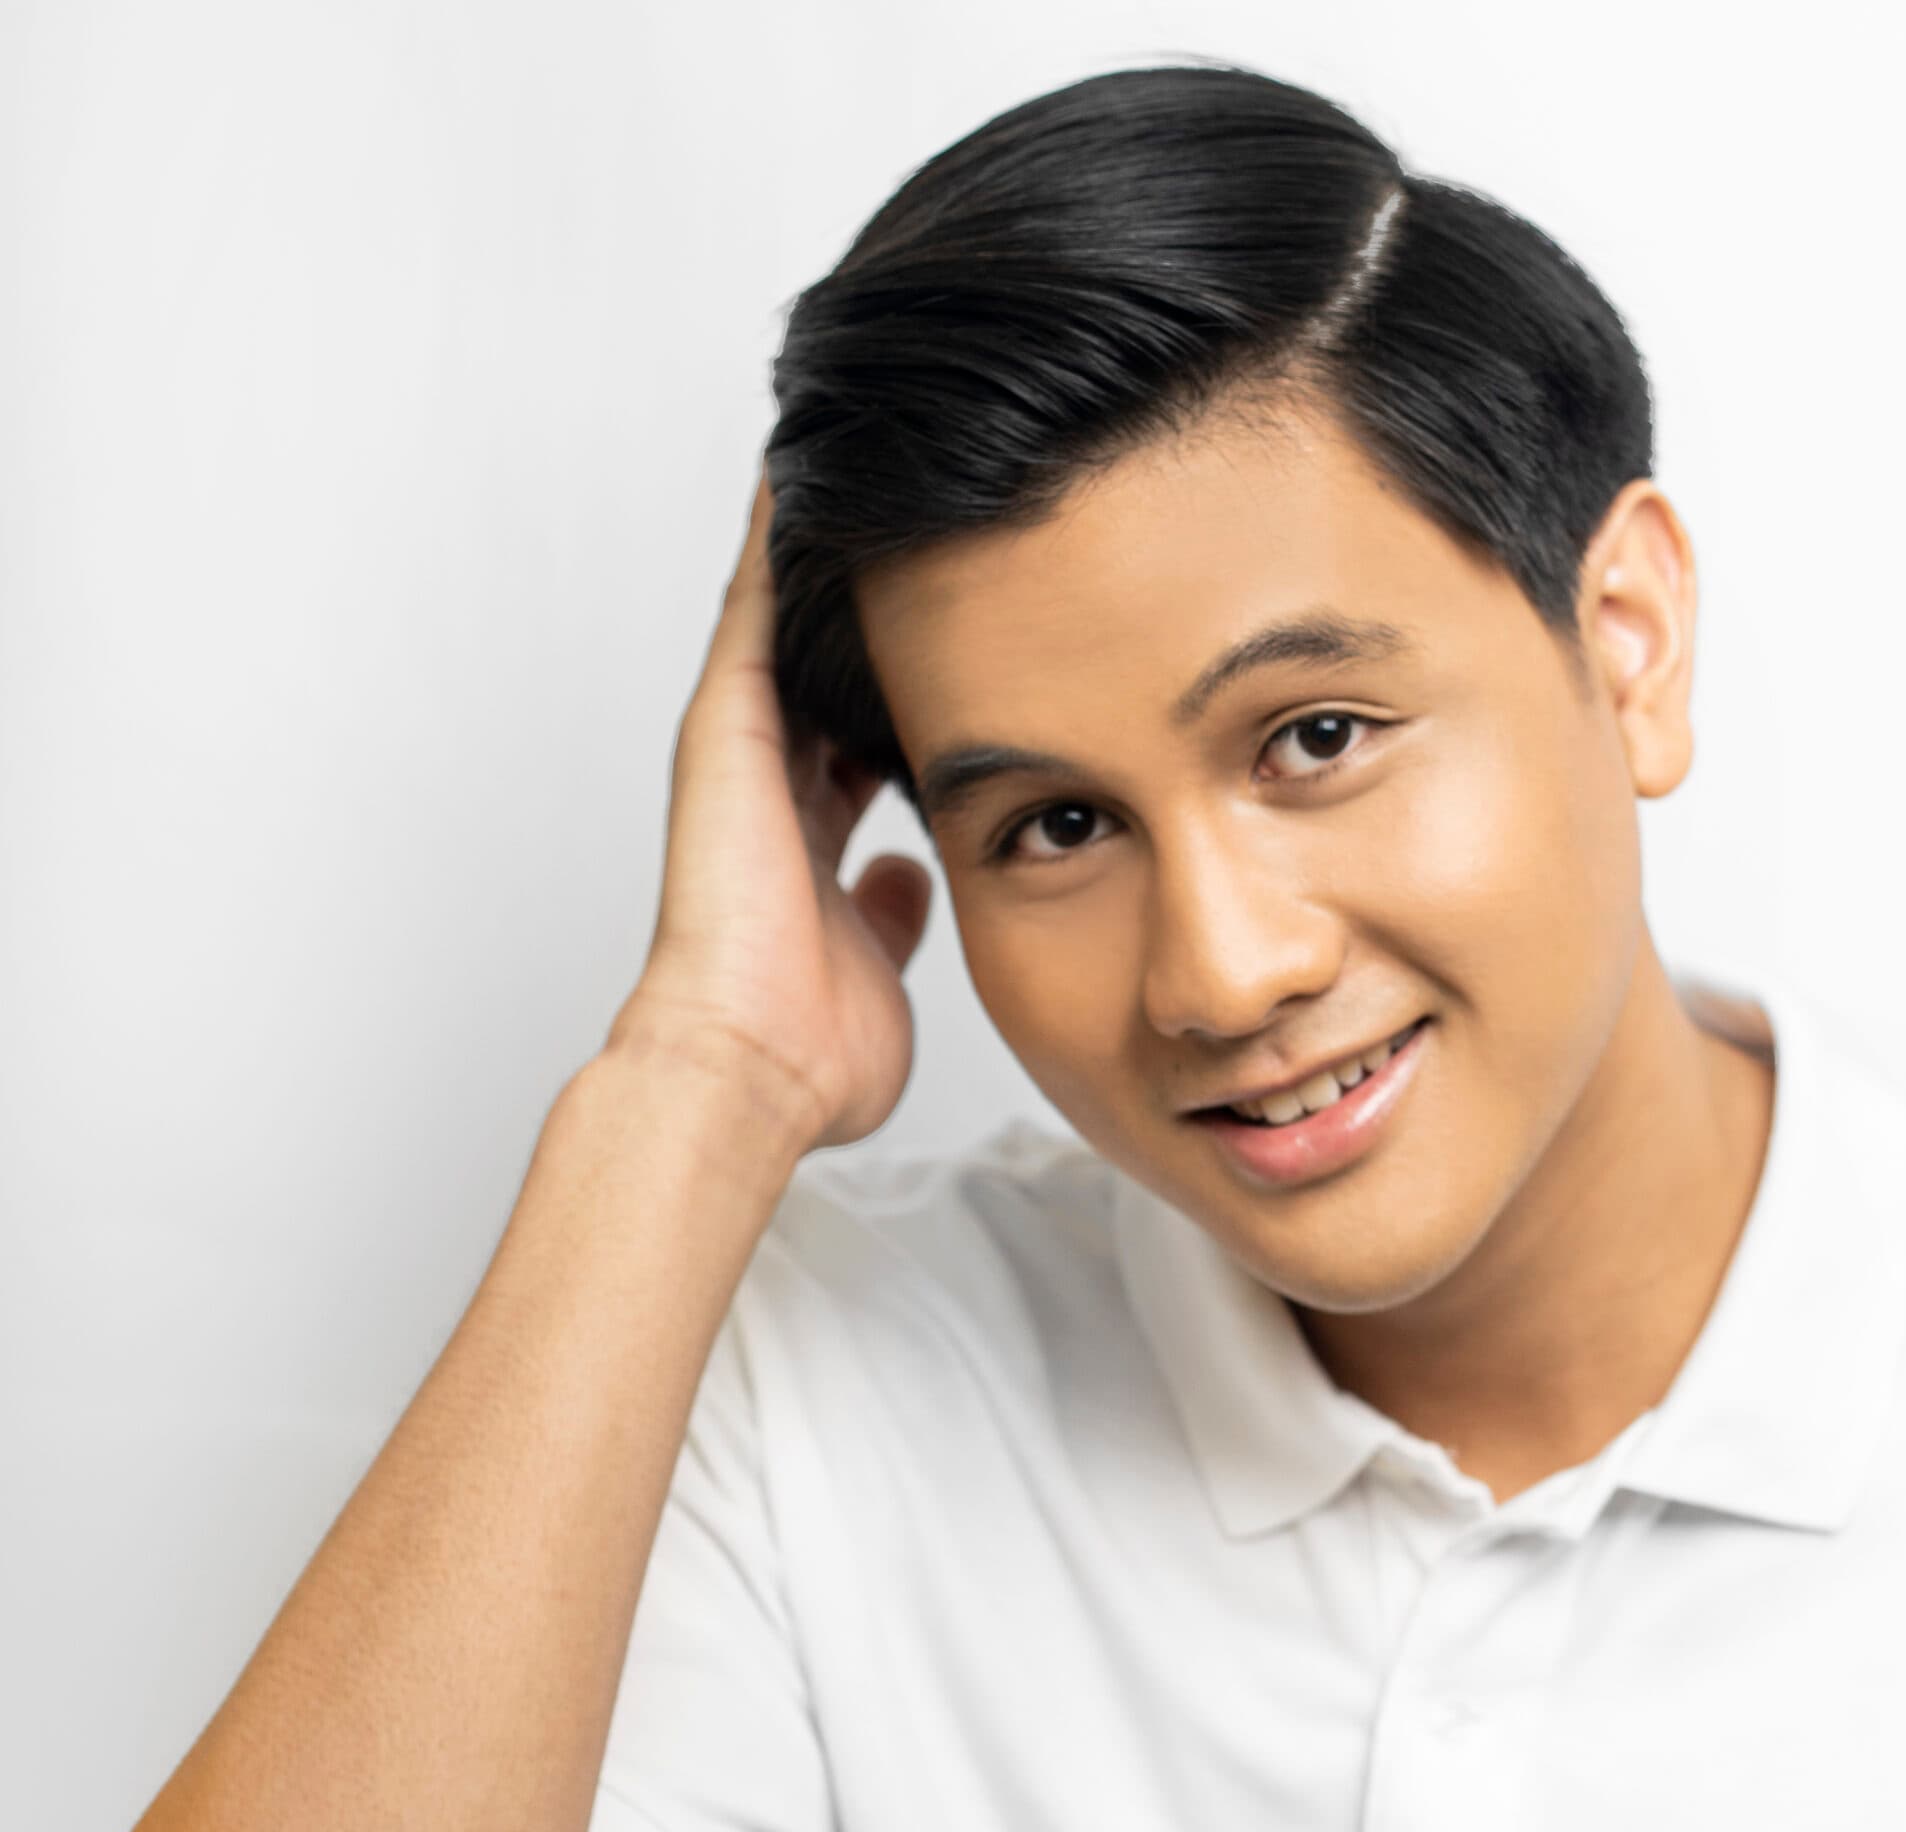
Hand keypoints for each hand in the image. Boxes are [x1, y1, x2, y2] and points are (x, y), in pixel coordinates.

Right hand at [607, 467, 932, 1152]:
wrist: (750, 1066)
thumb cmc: (810, 1052)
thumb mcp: (881, 967)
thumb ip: (893, 915)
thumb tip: (909, 875)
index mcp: (810, 843)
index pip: (860, 745)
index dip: (905, 694)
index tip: (953, 647)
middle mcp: (775, 787)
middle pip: (829, 673)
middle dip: (874, 615)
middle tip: (924, 528)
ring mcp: (746, 751)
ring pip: (790, 624)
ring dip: (824, 555)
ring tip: (869, 466)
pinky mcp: (727, 725)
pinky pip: (754, 607)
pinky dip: (775, 543)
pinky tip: (801, 470)